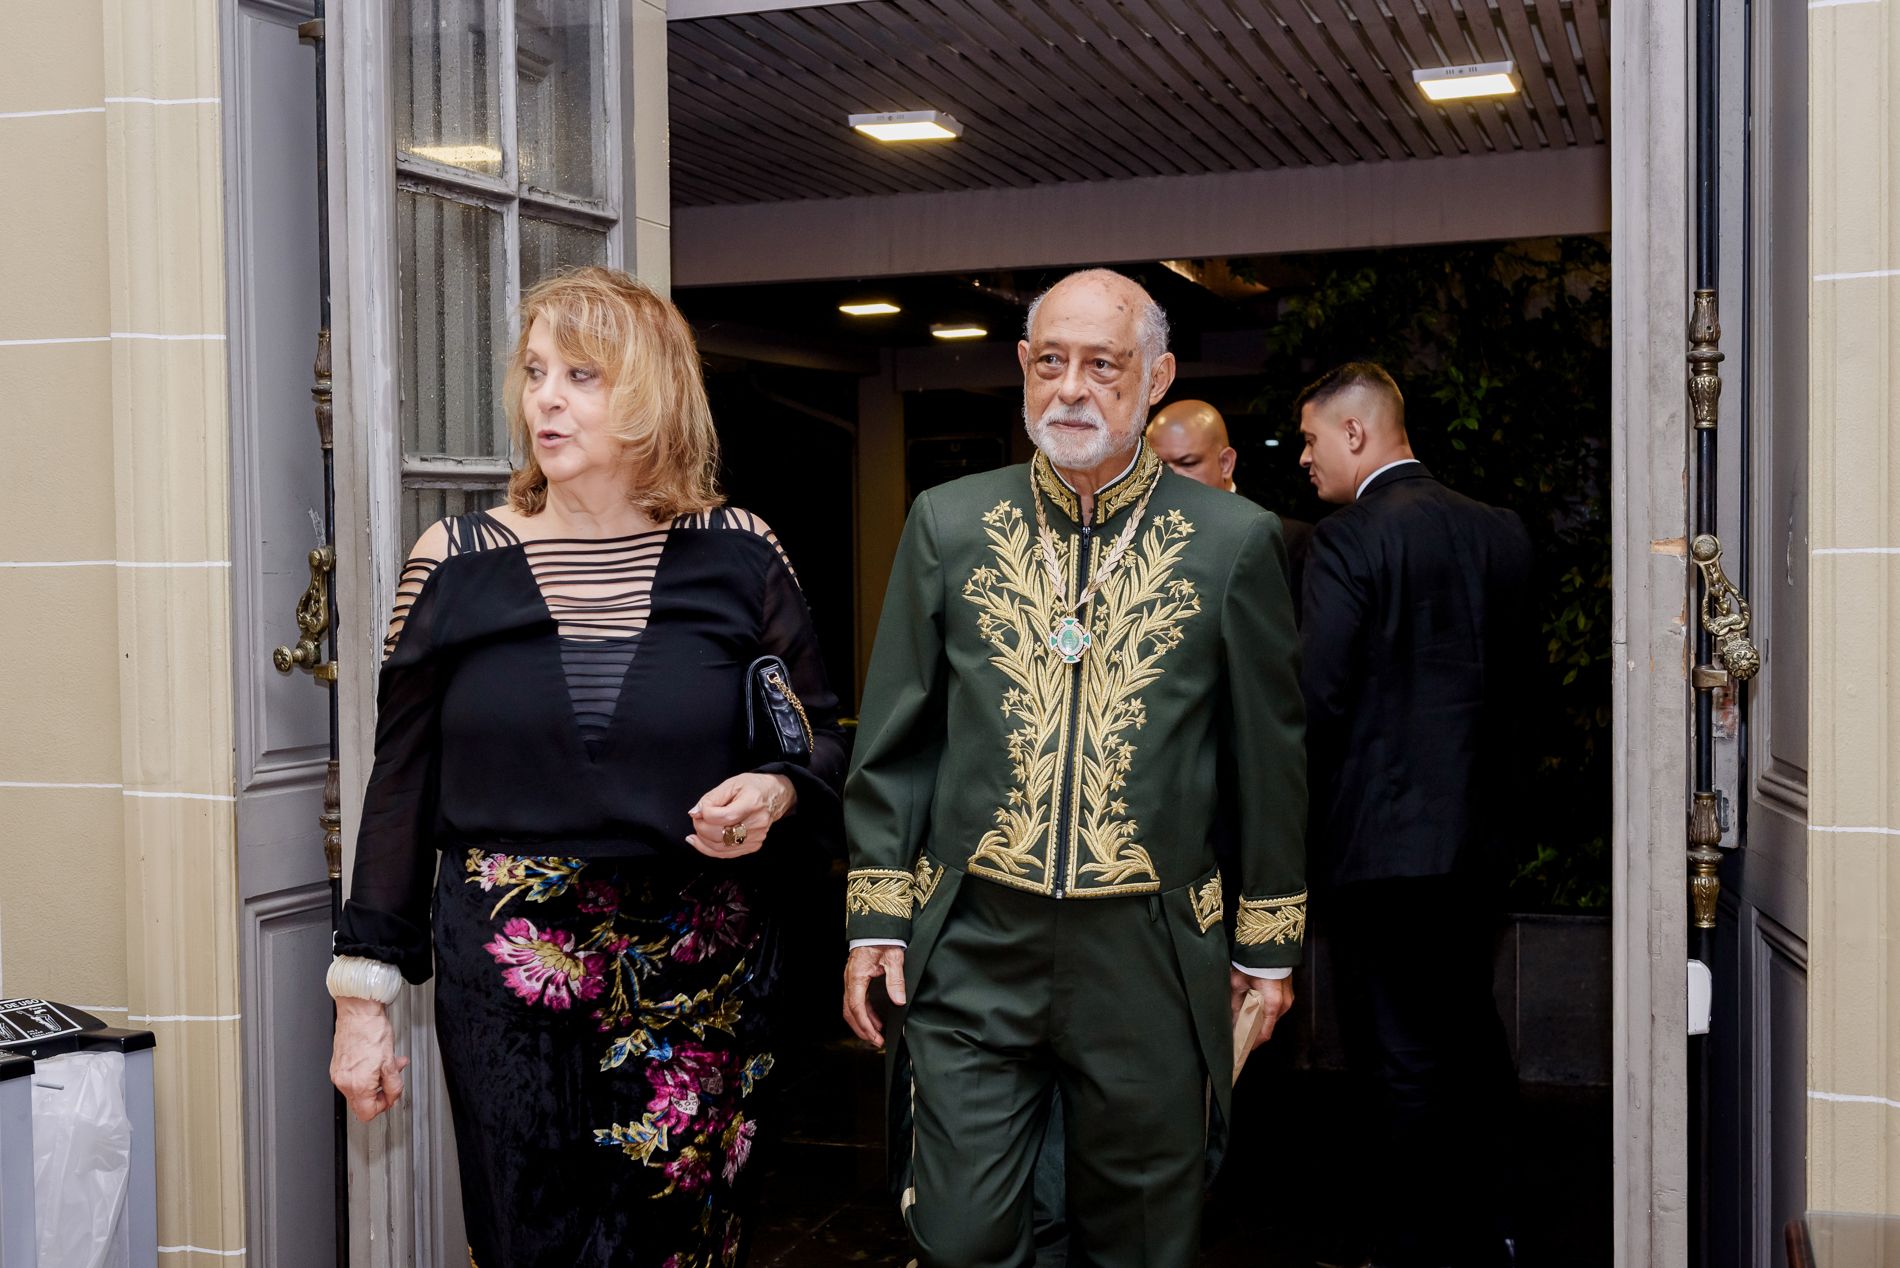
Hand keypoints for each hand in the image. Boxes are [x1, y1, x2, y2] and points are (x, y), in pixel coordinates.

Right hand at [330, 997, 409, 1123]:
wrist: (358, 1011)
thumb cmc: (371, 1030)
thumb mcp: (390, 1061)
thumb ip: (394, 1085)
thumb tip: (393, 1097)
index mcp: (357, 1084)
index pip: (367, 1113)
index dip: (383, 1106)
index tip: (391, 1095)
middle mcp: (343, 1081)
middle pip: (362, 1102)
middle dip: (381, 1091)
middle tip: (392, 1077)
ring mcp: (338, 1073)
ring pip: (359, 1089)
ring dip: (375, 1080)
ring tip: (387, 1063)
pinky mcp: (337, 1064)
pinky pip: (352, 1077)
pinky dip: (366, 1072)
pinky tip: (376, 1059)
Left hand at [686, 773, 795, 858]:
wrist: (775, 795)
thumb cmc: (753, 787)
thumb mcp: (731, 784)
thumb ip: (711, 798)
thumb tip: (695, 813)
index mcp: (752, 803)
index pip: (723, 816)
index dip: (705, 814)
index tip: (701, 809)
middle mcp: (757, 822)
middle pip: (720, 834)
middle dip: (701, 827)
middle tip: (697, 818)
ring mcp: (757, 836)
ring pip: (721, 847)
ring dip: (703, 841)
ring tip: (697, 830)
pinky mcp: (754, 845)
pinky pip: (727, 853)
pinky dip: (710, 849)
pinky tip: (701, 841)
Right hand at [842, 945, 907, 1047]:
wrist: (877, 924)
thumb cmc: (883, 938)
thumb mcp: (893, 958)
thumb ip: (896, 979)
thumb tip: (899, 1000)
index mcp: (857, 975)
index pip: (857, 1007)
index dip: (865, 1025)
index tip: (875, 1037)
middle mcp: (850, 979)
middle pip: (850, 1011)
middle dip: (862, 1029)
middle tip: (876, 1042)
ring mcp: (852, 978)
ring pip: (851, 1007)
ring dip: (862, 1022)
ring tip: (877, 1034)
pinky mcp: (856, 978)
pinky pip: (857, 1000)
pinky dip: (864, 1012)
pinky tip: (875, 1019)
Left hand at [1229, 969, 1293, 1052]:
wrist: (1268, 945)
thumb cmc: (1252, 963)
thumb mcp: (1237, 983)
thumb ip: (1235, 1004)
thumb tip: (1230, 1020)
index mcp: (1272, 1003)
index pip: (1264, 1032)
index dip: (1253, 1042)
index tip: (1242, 1048)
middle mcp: (1284, 1004)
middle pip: (1268, 1025)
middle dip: (1254, 1032)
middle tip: (1239, 1035)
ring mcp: (1288, 999)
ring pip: (1272, 1017)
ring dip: (1259, 1020)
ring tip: (1244, 1023)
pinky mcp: (1288, 993)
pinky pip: (1276, 1008)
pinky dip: (1265, 1012)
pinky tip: (1254, 1009)